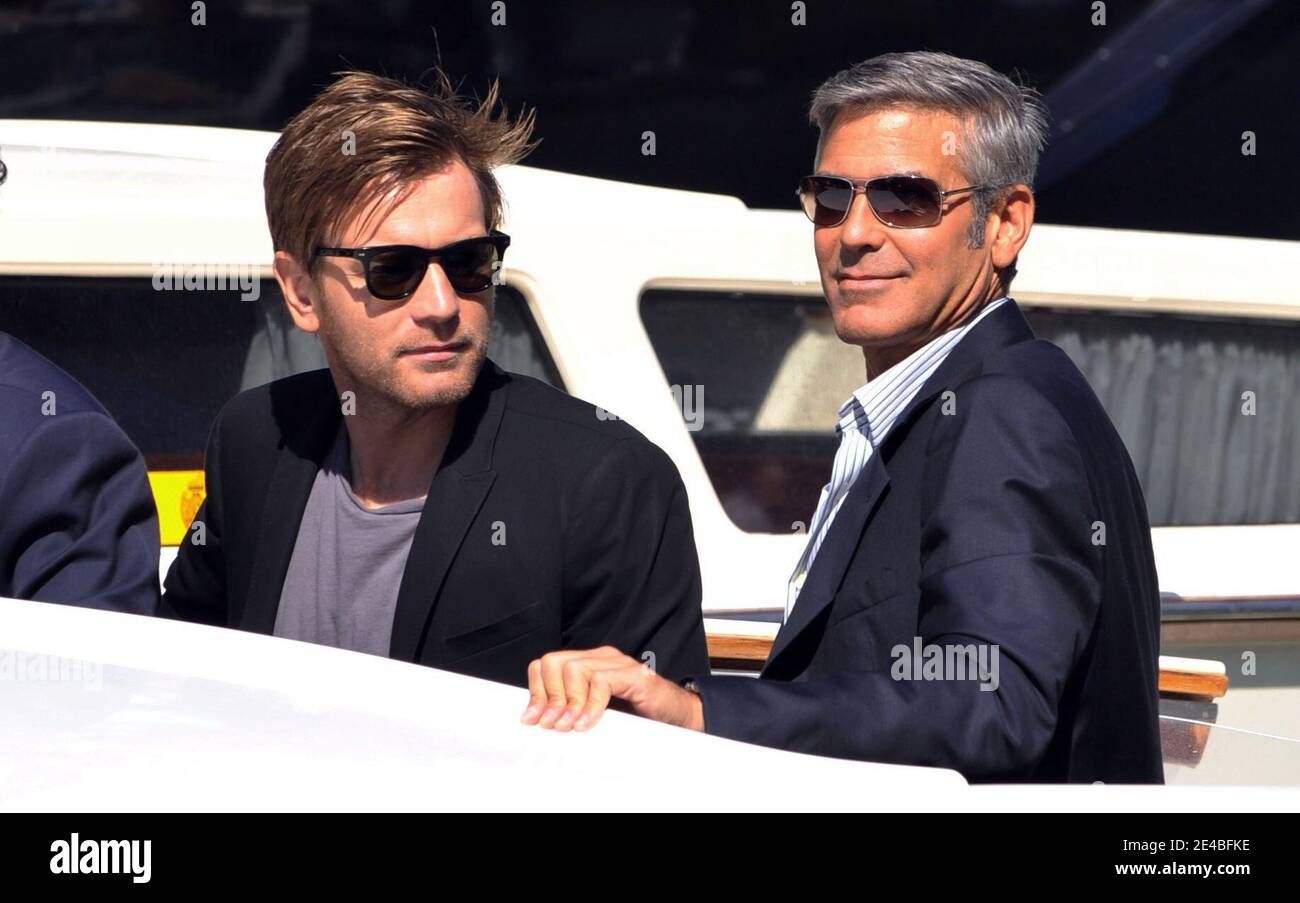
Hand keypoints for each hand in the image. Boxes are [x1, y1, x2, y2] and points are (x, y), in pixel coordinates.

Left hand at [520, 646, 703, 732]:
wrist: (680, 717)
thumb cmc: (638, 717)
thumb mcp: (595, 714)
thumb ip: (572, 711)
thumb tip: (540, 722)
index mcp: (588, 663)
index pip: (546, 665)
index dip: (536, 692)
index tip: (533, 720)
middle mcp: (601, 657)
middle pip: (554, 662)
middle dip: (548, 697)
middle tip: (551, 725)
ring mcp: (618, 663)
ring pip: (574, 669)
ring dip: (568, 703)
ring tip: (570, 727)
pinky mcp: (634, 675)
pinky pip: (601, 682)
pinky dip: (590, 706)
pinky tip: (588, 725)